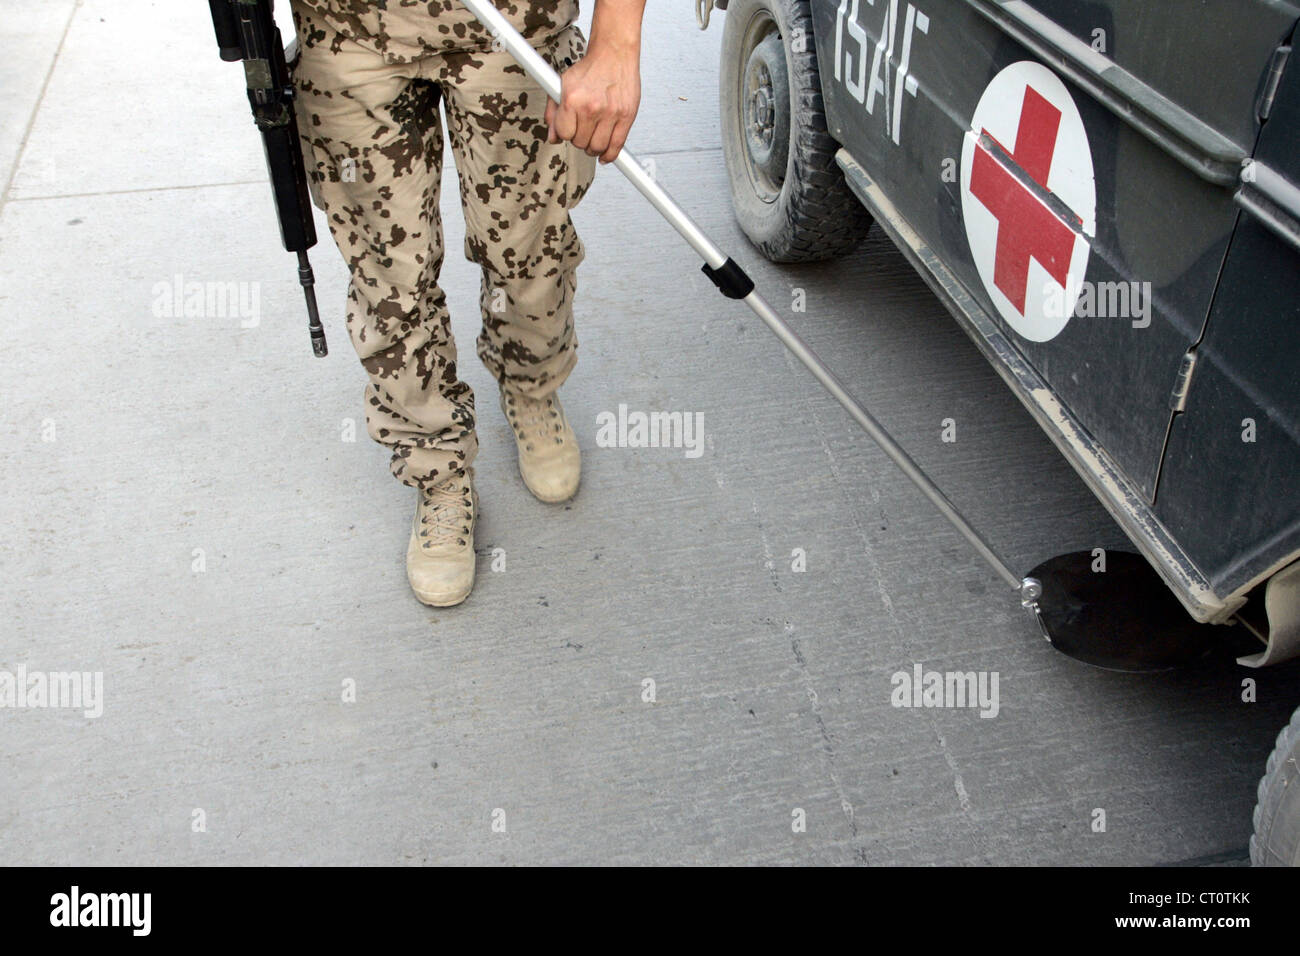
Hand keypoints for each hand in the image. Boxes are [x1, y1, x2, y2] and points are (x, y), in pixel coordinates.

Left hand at [545, 38, 640, 163]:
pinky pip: (616, 146)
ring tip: (593, 138)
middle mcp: (591, 107)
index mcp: (572, 99)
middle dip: (579, 139)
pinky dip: (609, 155)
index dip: (566, 133)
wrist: (614, 53)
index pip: (564, 134)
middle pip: (580, 143)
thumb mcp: (563, 85)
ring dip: (593, 147)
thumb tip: (553, 138)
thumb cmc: (590, 68)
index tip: (570, 129)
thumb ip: (553, 112)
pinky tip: (604, 155)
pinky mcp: (626, 116)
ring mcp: (610, 113)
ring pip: (597, 147)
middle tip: (583, 130)